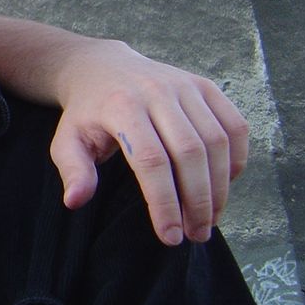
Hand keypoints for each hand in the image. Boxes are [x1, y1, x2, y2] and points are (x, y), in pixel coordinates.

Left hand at [50, 38, 249, 245]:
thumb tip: (75, 201)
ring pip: (216, 142)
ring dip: (220, 187)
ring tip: (209, 219)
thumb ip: (73, 170)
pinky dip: (237, 159)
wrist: (103, 69)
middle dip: (197, 202)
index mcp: (120, 105)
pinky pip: (234, 126)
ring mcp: (184, 86)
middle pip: (189, 153)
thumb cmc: (88, 113)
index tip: (170, 236)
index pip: (151, 161)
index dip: (164, 202)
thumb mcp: (67, 139)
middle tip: (196, 234)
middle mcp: (156, 91)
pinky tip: (224, 184)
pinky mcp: (205, 86)